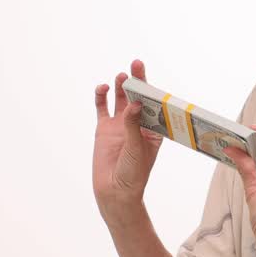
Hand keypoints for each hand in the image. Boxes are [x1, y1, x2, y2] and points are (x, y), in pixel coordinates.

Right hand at [92, 59, 165, 215]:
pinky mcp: (104, 128)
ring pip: (121, 99)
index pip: (154, 105)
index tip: (151, 79)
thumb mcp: (137, 149)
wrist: (114, 191)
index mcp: (153, 129)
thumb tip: (134, 104)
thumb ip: (133, 126)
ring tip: (121, 76)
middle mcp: (138, 124)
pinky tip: (102, 88)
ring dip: (121, 86)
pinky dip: (101, 97)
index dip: (152, 91)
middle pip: (138, 98)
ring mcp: (120, 125)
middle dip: (138, 82)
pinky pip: (102, 108)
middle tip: (136, 65)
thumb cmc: (134, 174)